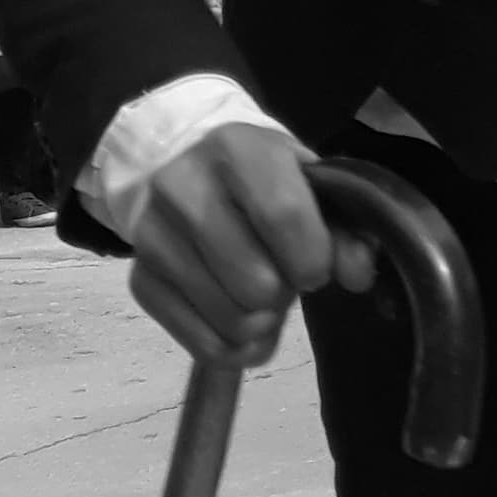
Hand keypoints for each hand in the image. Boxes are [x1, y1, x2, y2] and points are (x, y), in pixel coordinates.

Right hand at [128, 123, 375, 369]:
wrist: (187, 170)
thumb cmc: (264, 180)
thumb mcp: (311, 185)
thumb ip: (348, 228)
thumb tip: (357, 275)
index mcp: (237, 149)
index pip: (282, 215)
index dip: (313, 257)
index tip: (318, 269)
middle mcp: (183, 186)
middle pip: (255, 280)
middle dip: (285, 292)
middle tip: (285, 276)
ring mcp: (151, 235)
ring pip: (230, 318)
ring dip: (262, 321)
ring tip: (263, 294)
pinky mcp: (139, 279)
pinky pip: (201, 343)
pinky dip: (235, 347)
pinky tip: (244, 324)